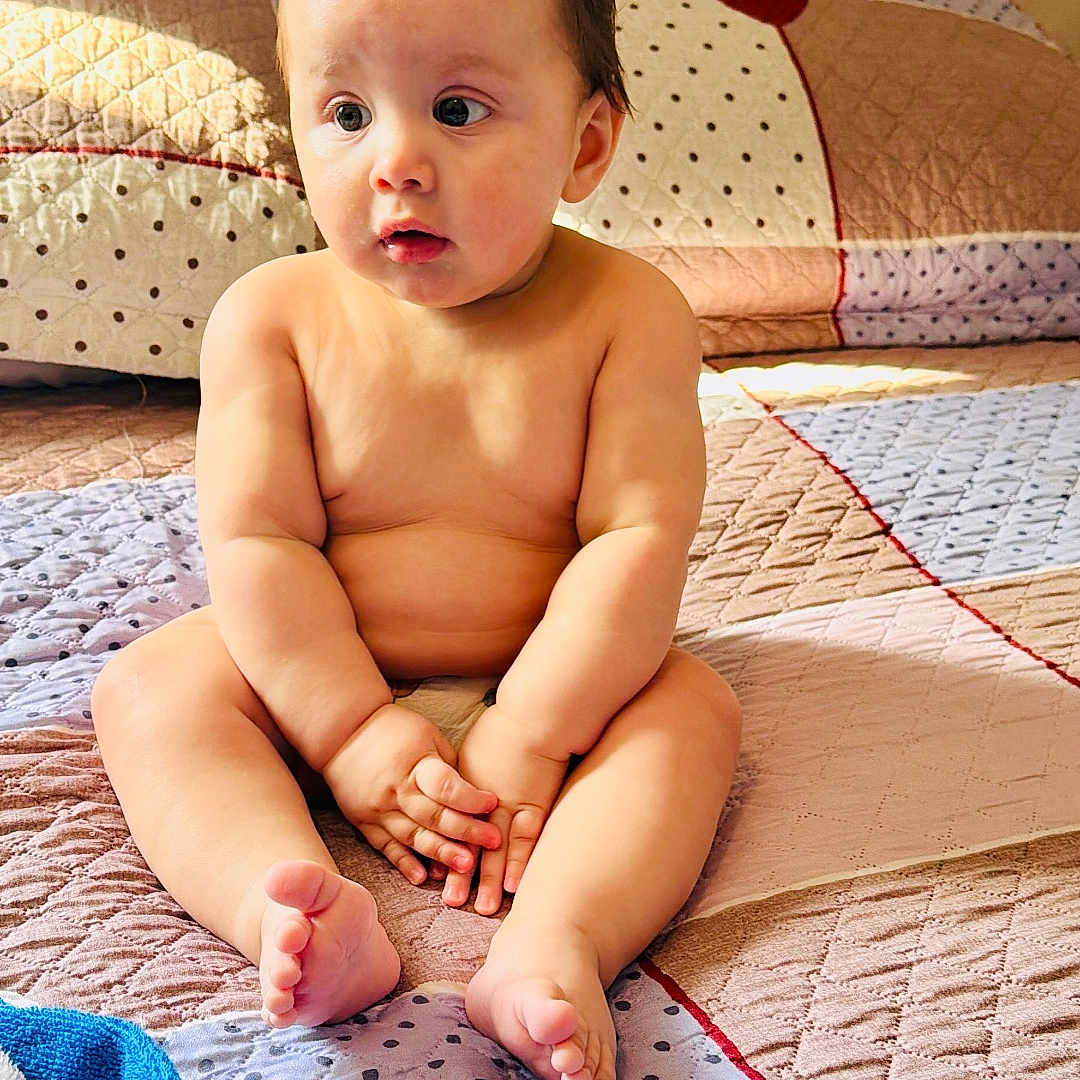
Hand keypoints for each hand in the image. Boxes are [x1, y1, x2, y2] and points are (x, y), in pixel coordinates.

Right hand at [321, 702, 501, 884]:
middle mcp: (395, 791)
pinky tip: (422, 876)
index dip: (470, 798)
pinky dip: (404, 863)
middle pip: (434, 817)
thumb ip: (448, 767)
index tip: (492, 804)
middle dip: (466, 832)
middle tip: (493, 843)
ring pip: (413, 837)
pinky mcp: (364, 823)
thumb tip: (473, 796)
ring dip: (441, 853)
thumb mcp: (427, 736)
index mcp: (414, 765)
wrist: (343, 732)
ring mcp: (378, 810)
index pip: (445, 787)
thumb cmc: (393, 729)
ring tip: (466, 867)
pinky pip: (386, 847)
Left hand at [441, 704, 568, 913]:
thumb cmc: (507, 725)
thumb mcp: (476, 748)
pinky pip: (525, 839)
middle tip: (453, 902)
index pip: (448, 825)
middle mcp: (482, 800)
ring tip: (483, 906)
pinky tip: (516, 886)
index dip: (443, 849)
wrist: (534, 715)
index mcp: (464, 785)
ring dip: (490, 878)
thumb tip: (460, 787)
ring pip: (494, 847)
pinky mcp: (533, 803)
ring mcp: (508, 804)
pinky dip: (520, 863)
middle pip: (466, 841)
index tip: (435, 873)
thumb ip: (467, 773)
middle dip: (461, 873)